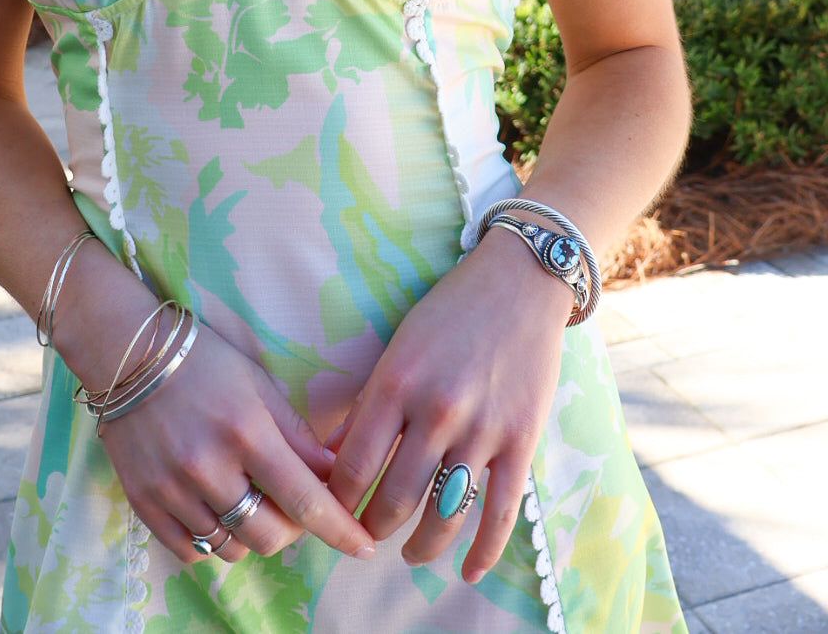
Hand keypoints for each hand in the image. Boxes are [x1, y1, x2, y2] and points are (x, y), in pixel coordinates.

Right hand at [94, 320, 376, 566]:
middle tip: (290, 502)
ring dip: (251, 535)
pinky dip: (212, 542)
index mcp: (246, 432)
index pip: (304, 498)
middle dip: (292, 528)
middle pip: (269, 535)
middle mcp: (209, 467)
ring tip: (249, 501)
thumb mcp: (259, 383)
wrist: (128, 352)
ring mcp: (172, 490)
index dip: (339, 529)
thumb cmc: (203, 361)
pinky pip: (190, 552)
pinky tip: (216, 511)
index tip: (364, 546)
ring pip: (231, 549)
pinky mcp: (144, 503)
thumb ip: (297, 434)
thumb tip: (333, 474)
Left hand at [327, 231, 570, 581]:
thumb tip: (331, 455)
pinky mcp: (521, 440)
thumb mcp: (397, 345)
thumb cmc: (448, 309)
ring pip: (442, 515)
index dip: (336, 502)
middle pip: (394, 498)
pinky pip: (499, 513)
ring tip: (409, 552)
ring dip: (420, 546)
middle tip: (365, 535)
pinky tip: (467, 570)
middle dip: (373, 527)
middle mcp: (435, 409)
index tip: (330, 514)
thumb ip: (369, 402)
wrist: (518, 281)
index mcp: (396, 381)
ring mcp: (481, 428)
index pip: (353, 465)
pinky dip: (483, 552)